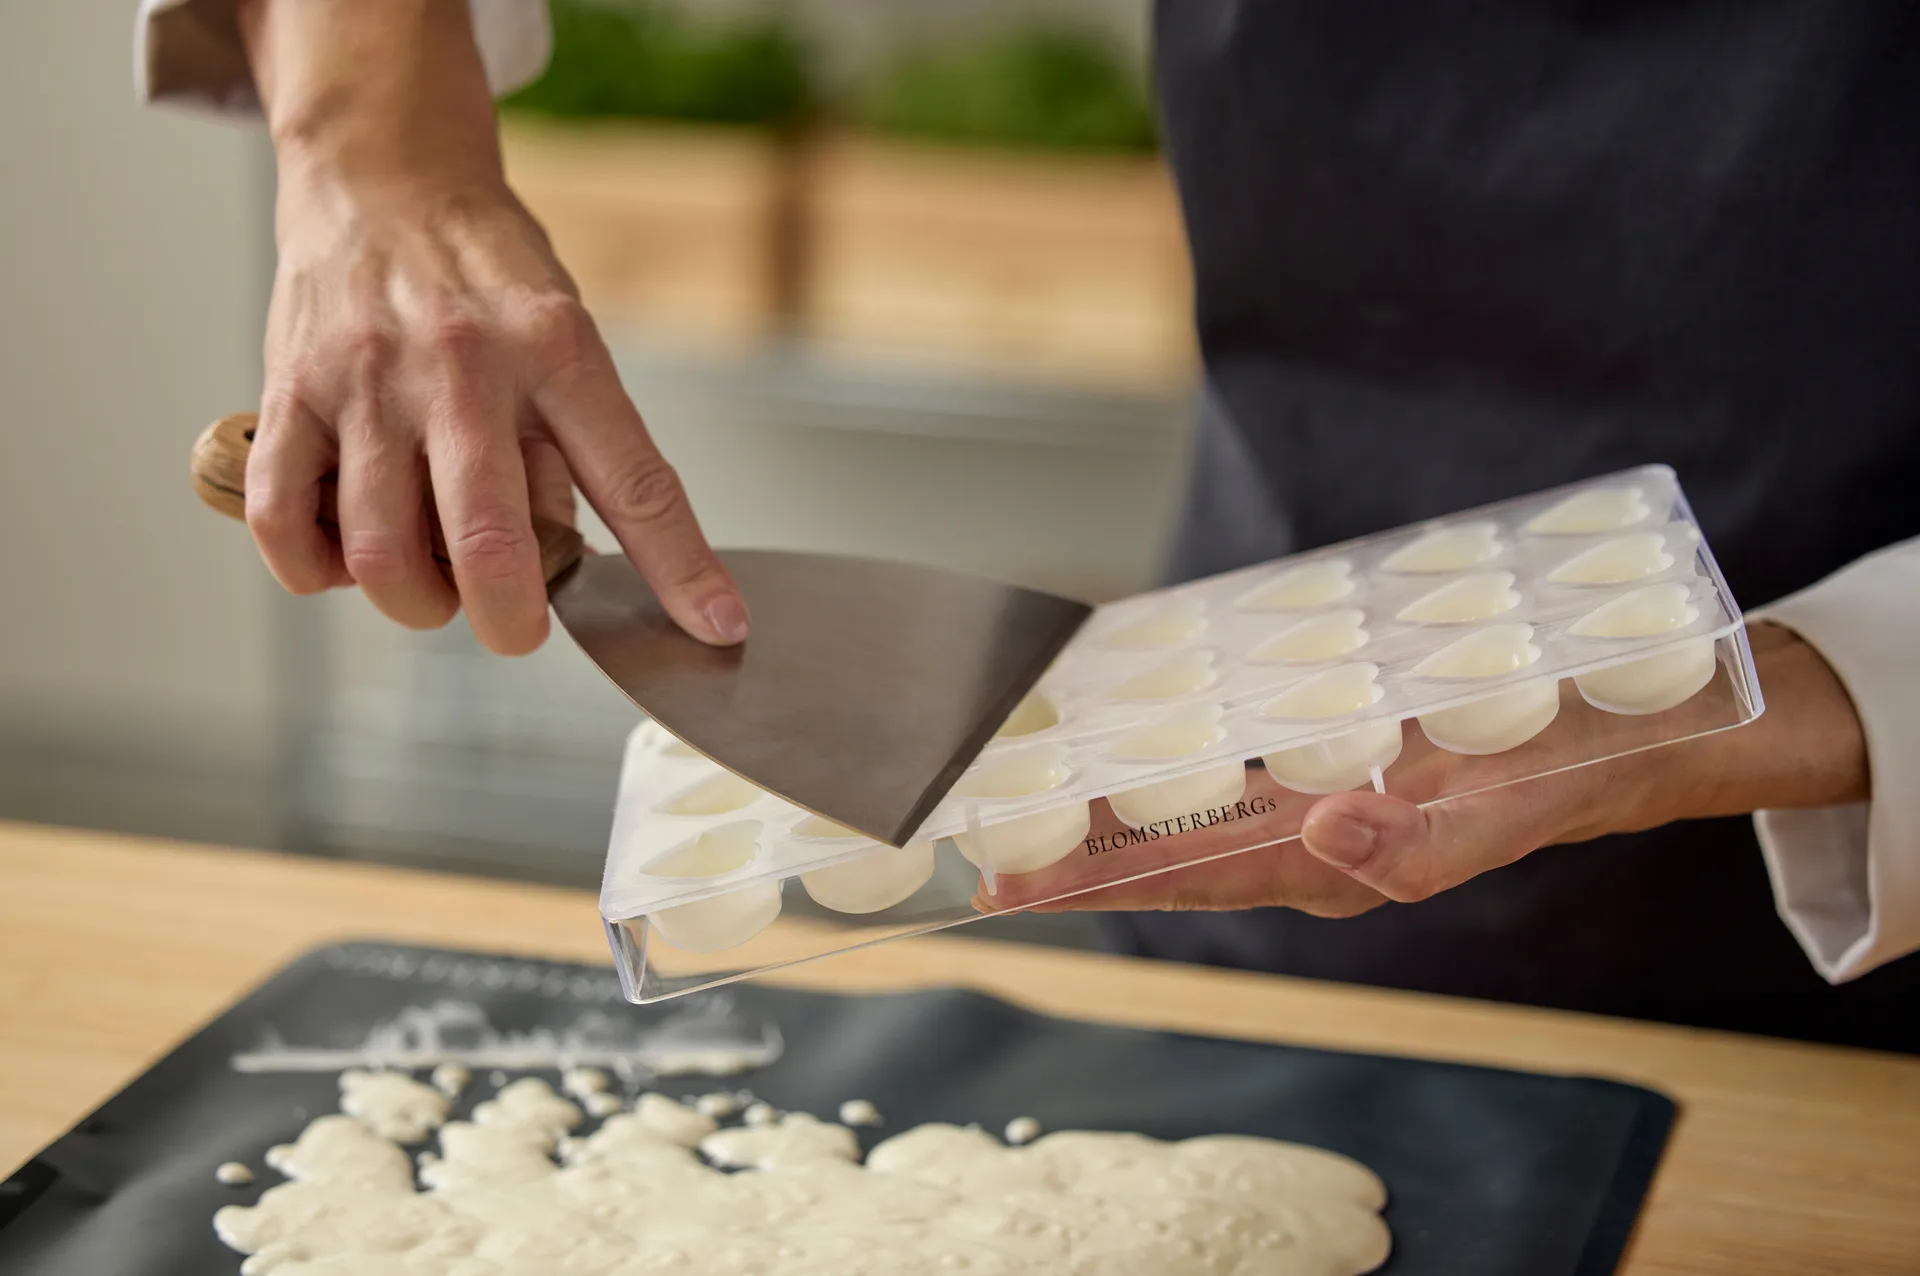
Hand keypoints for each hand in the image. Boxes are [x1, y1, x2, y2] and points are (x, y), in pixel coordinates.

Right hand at [235, 0, 746, 654]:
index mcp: (558, 352)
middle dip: (511, 623)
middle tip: (516, 627)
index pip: (636, 481)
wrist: (384, 170)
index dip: (680, 568)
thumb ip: (578, 445)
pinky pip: (283, 524)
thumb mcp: (566, 335)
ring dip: (417, 603)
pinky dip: (316, 571)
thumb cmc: (487, 271)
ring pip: (383, 556)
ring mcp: (368, 382)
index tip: (715, 628)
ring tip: (434, 581)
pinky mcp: (290, 392)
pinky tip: (348, 555)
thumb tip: (585, 567)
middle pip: (490, 544)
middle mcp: (464, 367)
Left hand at [1023, 623, 1867, 915]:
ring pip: (1188, 794)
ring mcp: (1315, 783)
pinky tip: (1129, 704)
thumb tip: (1325, 835)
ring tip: (1020, 768)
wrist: (1633, 724)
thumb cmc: (1568, 771)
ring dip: (1108, 787)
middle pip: (1165, 842)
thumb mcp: (1508, 810)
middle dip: (1071, 838)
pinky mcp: (1332, 734)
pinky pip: (1234, 738)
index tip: (1004, 878)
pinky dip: (1172, 728)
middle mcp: (1306, 829)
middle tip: (973, 818)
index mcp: (1333, 862)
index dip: (1092, 881)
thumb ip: (1421, 840)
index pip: (1185, 879)